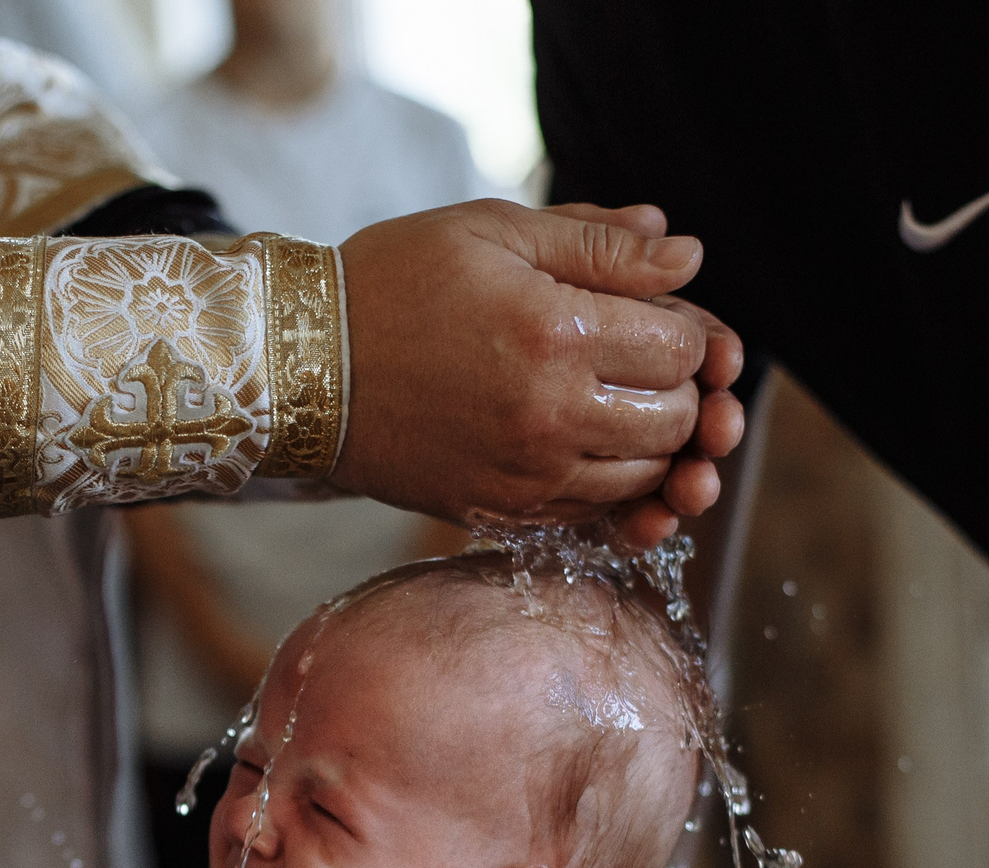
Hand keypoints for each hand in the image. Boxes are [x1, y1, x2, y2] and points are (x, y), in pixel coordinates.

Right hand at [333, 201, 744, 549]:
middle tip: (641, 362)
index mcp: (557, 333)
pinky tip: (581, 443)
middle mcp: (552, 415)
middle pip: (677, 419)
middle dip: (678, 388)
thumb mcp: (494, 232)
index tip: (654, 315)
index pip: (684, 348)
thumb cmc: (395, 282)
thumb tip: (686, 254)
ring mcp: (528, 475)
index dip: (685, 328)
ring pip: (645, 477)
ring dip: (649, 441)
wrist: (302, 368)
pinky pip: (594, 514)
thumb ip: (599, 242)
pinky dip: (608, 484)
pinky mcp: (502, 512)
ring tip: (612, 401)